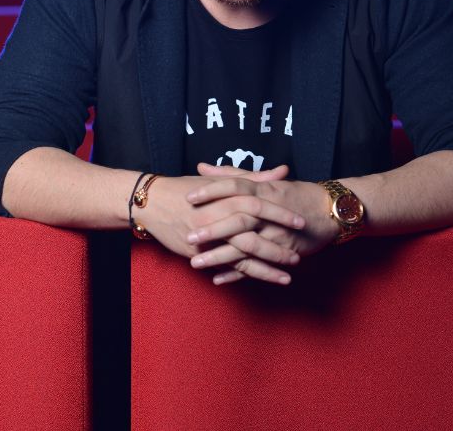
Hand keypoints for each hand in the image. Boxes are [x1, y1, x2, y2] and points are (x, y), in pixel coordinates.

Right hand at [133, 165, 306, 285]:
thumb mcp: (221, 181)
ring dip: (265, 267)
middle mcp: (217, 217)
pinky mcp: (198, 252)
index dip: (280, 214)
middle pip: (253, 234)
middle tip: (298, 256)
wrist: (153, 203)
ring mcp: (207, 237)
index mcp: (225, 197)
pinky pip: (224, 266)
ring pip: (241, 255)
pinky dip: (241, 275)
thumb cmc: (188, 188)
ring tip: (286, 276)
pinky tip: (259, 281)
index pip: (259, 205)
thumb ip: (254, 177)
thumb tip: (283, 171)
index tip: (300, 222)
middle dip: (277, 248)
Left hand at [186, 163, 339, 284]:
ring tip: (196, 263)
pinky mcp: (283, 252)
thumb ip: (231, 174)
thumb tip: (202, 167)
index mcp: (263, 190)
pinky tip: (217, 278)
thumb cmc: (293, 193)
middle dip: (213, 230)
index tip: (189, 197)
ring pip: (246, 247)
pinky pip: (258, 265)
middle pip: (238, 220)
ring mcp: (276, 234)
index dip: (211, 191)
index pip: (234, 187)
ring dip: (220, 257)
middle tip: (189, 237)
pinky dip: (238, 274)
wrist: (327, 211)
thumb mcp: (263, 180)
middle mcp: (268, 212)